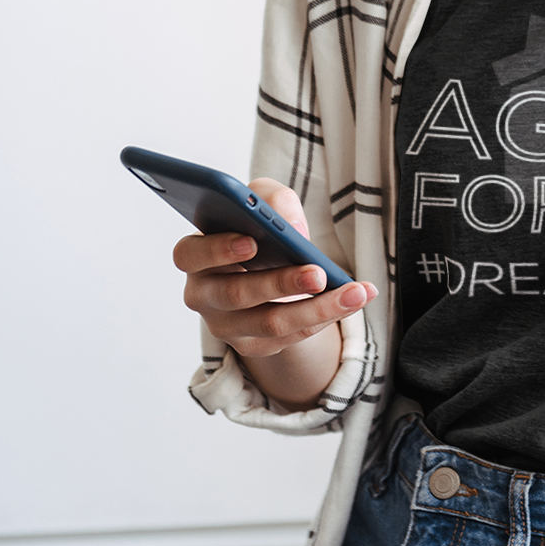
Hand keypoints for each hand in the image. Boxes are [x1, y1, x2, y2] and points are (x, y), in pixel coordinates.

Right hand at [174, 177, 373, 405]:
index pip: (189, 254)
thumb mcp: (262, 201)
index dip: (217, 249)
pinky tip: (355, 299)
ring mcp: (225, 326)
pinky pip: (291, 337)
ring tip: (354, 292)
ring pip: (271, 323)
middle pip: (236, 294)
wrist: (264, 267)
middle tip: (318, 273)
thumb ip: (270, 199)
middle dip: (281, 283)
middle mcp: (202, 295)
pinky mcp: (252, 345)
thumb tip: (293, 229)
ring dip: (317, 308)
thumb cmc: (257, 227)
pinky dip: (326, 317)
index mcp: (195, 256)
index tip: (252, 242)